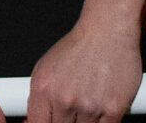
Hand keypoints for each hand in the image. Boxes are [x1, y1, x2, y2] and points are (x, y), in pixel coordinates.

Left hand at [26, 0, 145, 122]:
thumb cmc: (77, 48)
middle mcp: (64, 100)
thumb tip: (32, 121)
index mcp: (43, 89)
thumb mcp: (45, 69)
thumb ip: (38, 97)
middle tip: (70, 113)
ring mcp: (89, 106)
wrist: (106, 32)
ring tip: (86, 106)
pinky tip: (99, 113)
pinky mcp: (113, 109)